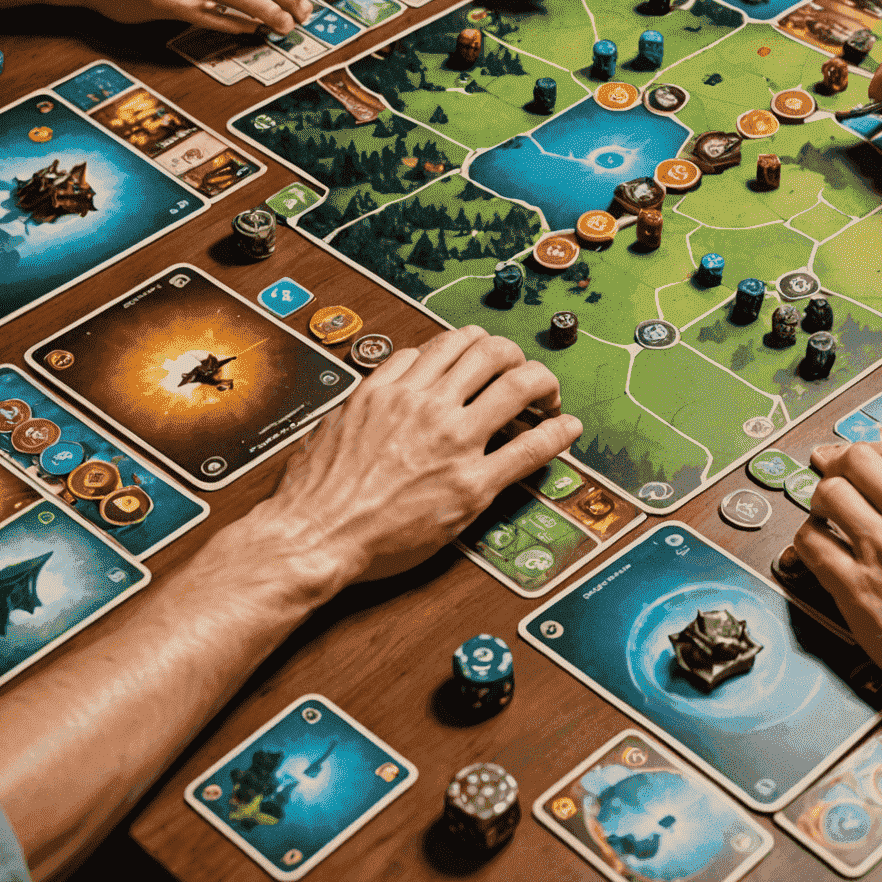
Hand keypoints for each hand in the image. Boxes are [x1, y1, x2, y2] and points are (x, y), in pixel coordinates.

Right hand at [267, 327, 581, 587]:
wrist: (313, 537)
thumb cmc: (316, 492)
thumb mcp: (337, 421)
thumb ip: (370, 396)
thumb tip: (388, 380)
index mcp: (392, 389)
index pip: (449, 344)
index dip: (475, 349)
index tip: (485, 362)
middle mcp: (427, 405)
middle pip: (490, 351)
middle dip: (514, 356)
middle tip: (524, 374)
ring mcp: (453, 442)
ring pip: (517, 384)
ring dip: (543, 383)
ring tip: (549, 398)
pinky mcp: (471, 484)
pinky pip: (529, 448)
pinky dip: (557, 433)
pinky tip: (568, 430)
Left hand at [794, 438, 881, 767]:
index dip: (881, 450)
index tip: (872, 457)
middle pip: (860, 461)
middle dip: (845, 462)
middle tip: (839, 475)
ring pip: (832, 493)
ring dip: (823, 496)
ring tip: (825, 510)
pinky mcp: (858, 591)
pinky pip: (815, 546)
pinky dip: (807, 539)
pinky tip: (814, 546)